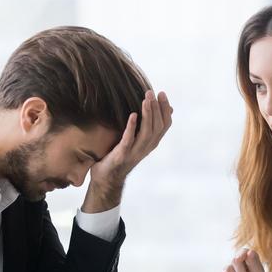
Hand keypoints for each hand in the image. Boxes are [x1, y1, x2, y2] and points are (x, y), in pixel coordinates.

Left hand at [83, 90, 172, 211]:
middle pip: (158, 127)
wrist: (106, 178)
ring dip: (148, 115)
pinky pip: (128, 141)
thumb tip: (158, 109)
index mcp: (151, 143)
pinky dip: (132, 128)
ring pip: (147, 133)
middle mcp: (146, 148)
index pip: (165, 125)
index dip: (165, 109)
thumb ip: (146, 126)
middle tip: (152, 92)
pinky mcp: (122, 155)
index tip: (162, 93)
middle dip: (157, 109)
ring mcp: (135, 152)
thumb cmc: (120, 155)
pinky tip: (133, 115)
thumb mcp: (136, 139)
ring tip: (146, 100)